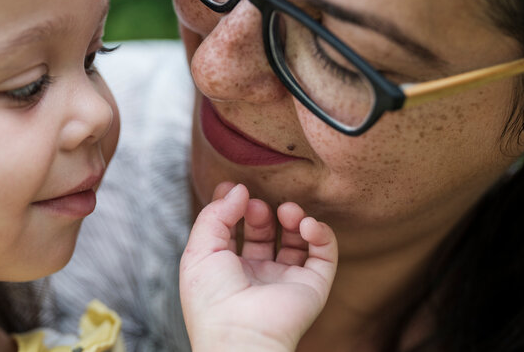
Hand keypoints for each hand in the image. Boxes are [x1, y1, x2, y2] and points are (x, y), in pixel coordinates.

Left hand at [180, 182, 337, 351]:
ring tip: (287, 211)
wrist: (238, 334)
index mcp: (226, 269)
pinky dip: (320, 233)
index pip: (233, 230)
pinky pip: (324, 254)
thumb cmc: (212, 299)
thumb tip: (238, 190)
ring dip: (294, 217)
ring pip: (296, 240)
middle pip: (264, 231)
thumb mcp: (199, 250)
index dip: (235, 206)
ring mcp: (285, 280)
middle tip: (257, 206)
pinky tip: (306, 224)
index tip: (236, 188)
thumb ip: (215, 215)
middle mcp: (256, 275)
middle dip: (261, 212)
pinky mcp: (312, 286)